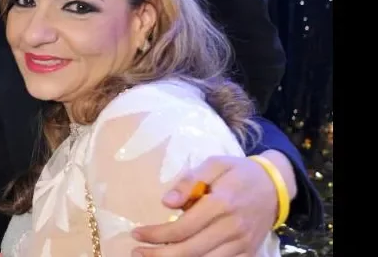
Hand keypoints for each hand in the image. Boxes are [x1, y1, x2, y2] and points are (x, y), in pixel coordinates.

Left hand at [132, 155, 282, 256]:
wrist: (275, 185)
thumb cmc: (238, 172)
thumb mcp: (214, 164)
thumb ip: (190, 181)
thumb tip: (167, 203)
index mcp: (222, 203)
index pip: (183, 227)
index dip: (157, 234)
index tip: (136, 233)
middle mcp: (233, 228)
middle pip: (191, 250)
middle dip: (159, 255)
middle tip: (136, 252)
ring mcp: (242, 244)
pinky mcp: (248, 252)